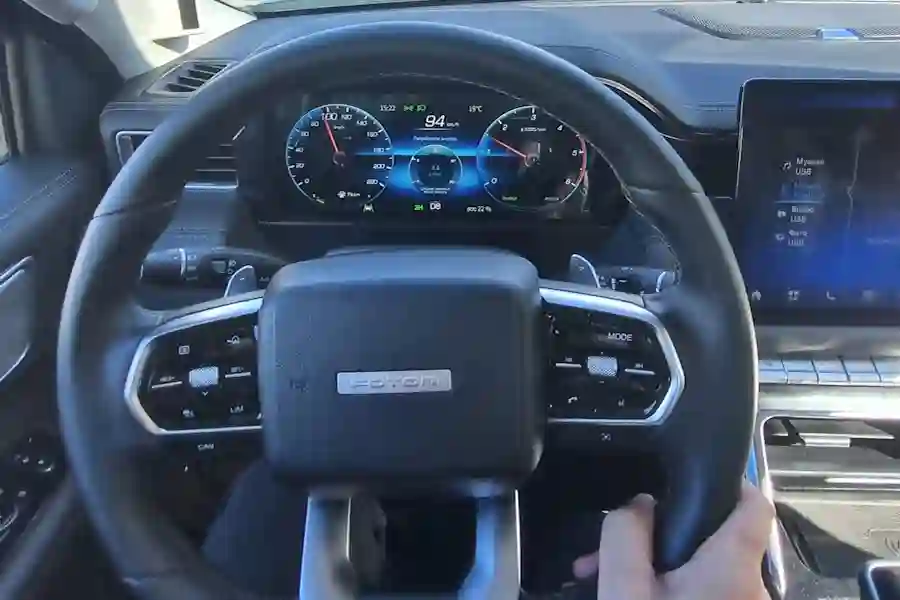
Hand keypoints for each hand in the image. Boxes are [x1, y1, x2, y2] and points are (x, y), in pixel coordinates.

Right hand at [572, 483, 773, 599]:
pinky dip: (667, 596)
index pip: (755, 503)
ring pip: (698, 576)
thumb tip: (637, 505)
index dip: (729, 481)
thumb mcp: (625, 591)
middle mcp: (750, 592)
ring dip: (651, 573)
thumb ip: (625, 536)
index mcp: (731, 569)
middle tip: (604, 557)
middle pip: (708, 542)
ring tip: (602, 585)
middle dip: (651, 541)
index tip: (692, 479)